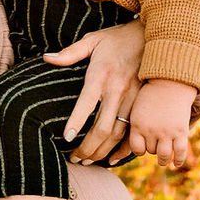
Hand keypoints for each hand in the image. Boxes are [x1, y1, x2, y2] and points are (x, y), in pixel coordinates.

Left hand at [44, 17, 145, 156]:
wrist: (153, 37)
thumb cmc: (117, 39)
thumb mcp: (93, 40)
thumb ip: (70, 53)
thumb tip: (46, 58)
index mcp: (101, 75)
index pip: (86, 102)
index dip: (76, 122)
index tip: (66, 138)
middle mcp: (117, 90)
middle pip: (103, 127)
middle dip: (88, 147)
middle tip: (74, 159)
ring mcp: (132, 99)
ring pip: (118, 133)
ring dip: (103, 151)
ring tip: (88, 161)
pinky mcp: (143, 105)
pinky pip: (134, 132)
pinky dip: (124, 149)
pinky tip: (112, 159)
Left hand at [126, 77, 196, 165]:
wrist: (171, 82)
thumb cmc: (151, 94)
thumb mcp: (137, 108)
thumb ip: (135, 125)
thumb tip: (121, 143)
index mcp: (137, 125)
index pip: (136, 149)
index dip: (140, 149)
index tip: (143, 146)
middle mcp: (151, 131)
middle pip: (151, 151)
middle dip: (153, 149)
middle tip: (156, 144)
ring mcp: (167, 132)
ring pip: (164, 156)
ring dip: (164, 159)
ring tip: (164, 160)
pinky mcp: (181, 132)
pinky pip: (180, 152)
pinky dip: (179, 160)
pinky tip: (176, 163)